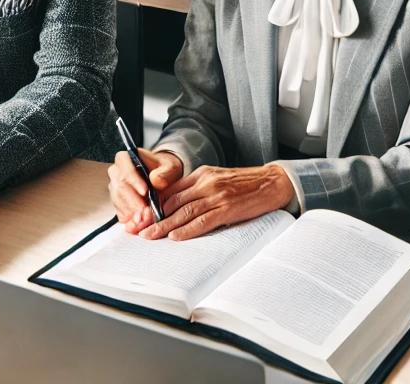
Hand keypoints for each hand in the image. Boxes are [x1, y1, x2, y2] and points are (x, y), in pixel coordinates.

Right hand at [107, 147, 183, 232]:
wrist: (164, 178)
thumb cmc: (165, 169)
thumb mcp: (171, 167)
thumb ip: (165, 172)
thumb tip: (155, 180)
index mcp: (125, 158)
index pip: (125, 169)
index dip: (134, 181)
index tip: (146, 192)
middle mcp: (116, 173)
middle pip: (120, 188)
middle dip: (134, 202)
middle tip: (146, 212)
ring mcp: (115, 189)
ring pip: (119, 202)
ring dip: (132, 213)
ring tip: (146, 219)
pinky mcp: (118, 204)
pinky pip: (120, 213)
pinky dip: (130, 220)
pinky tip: (140, 224)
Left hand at [141, 164, 294, 241]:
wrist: (272, 182)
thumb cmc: (245, 183)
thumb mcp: (217, 179)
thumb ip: (198, 190)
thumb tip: (176, 207)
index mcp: (202, 174)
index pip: (171, 190)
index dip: (153, 205)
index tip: (140, 216)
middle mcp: (206, 182)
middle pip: (172, 202)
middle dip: (153, 217)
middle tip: (137, 230)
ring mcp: (216, 195)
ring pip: (183, 212)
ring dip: (164, 226)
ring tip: (149, 236)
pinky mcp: (227, 208)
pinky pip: (202, 221)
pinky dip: (187, 229)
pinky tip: (175, 236)